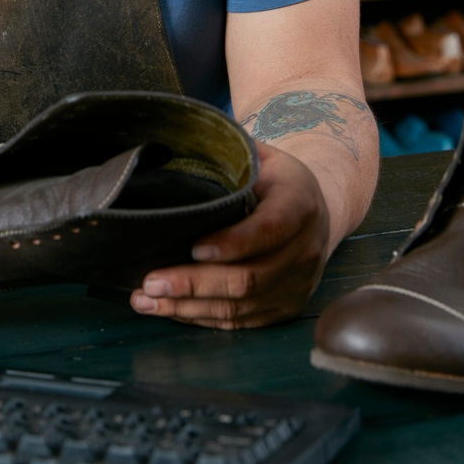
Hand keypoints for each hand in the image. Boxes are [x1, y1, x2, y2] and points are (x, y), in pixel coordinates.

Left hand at [129, 144, 332, 329]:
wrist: (316, 208)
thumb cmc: (274, 179)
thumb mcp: (261, 156)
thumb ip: (228, 155)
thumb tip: (173, 142)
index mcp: (300, 204)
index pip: (270, 229)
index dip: (233, 242)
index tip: (193, 248)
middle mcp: (306, 249)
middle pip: (249, 277)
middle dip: (194, 283)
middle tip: (151, 282)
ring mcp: (299, 284)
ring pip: (242, 305)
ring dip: (190, 307)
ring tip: (146, 300)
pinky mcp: (288, 306)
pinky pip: (244, 321)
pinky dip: (204, 318)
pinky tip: (171, 310)